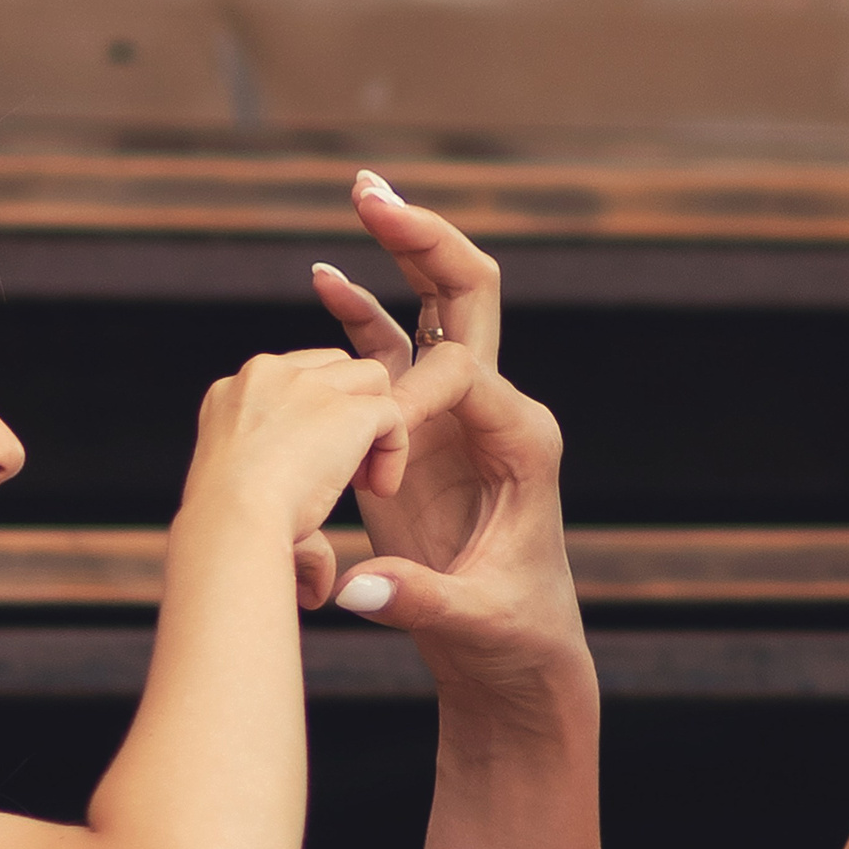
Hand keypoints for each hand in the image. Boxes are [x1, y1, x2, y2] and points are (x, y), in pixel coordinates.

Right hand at [180, 347, 428, 609]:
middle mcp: (266, 375)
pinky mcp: (345, 409)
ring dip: (376, 428)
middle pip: (334, 369)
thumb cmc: (228, 537)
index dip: (318, 418)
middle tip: (346, 477)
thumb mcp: (247, 516)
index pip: (294, 380)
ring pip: (369, 381)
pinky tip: (378, 491)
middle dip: (351, 415)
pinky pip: (392, 413)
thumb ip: (289, 527)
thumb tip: (315, 587)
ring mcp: (306, 385)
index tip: (316, 470)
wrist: (229, 525)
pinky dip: (395, 452)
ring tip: (363, 483)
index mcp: (233, 394)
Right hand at [309, 174, 590, 712]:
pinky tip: (325, 274)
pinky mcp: (426, 431)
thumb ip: (414, 601)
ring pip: (432, 311)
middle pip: (467, 297)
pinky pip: (396, 352)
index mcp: (523, 440)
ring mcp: (461, 414)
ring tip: (362, 191)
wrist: (515, 657)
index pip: (463, 371)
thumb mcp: (470, 622)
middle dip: (423, 241)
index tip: (376, 440)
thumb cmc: (510, 638)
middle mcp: (497, 410)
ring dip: (399, 252)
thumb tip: (352, 592)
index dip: (410, 390)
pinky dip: (364, 311)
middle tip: (372, 191)